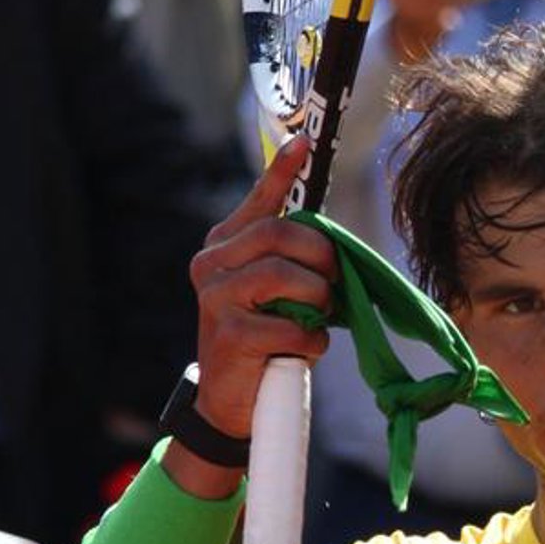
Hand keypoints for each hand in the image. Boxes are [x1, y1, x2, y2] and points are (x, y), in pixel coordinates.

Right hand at [189, 140, 335, 446]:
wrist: (231, 401)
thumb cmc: (263, 340)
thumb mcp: (273, 293)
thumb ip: (289, 261)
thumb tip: (332, 240)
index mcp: (223, 246)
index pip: (258, 202)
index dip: (281, 171)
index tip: (304, 142)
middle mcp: (211, 265)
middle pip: (280, 235)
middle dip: (321, 257)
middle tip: (332, 283)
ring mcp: (215, 298)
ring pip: (285, 276)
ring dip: (317, 299)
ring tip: (314, 318)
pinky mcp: (229, 335)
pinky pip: (291, 325)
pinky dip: (311, 339)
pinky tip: (302, 348)